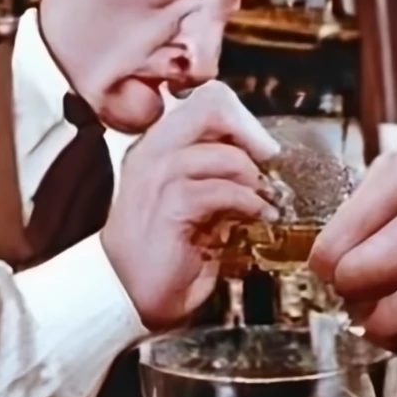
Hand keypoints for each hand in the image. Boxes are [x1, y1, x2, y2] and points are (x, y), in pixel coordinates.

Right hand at [101, 81, 279, 329]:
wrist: (127, 295)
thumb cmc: (160, 253)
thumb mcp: (190, 202)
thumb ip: (214, 176)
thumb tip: (258, 164)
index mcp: (155, 147)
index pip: (203, 101)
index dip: (239, 118)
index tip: (259, 146)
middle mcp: (152, 154)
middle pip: (208, 108)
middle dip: (249, 133)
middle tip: (268, 159)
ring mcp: (157, 178)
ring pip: (221, 153)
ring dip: (252, 178)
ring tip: (265, 199)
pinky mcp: (170, 207)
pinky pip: (221, 190)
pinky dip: (249, 203)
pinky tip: (258, 217)